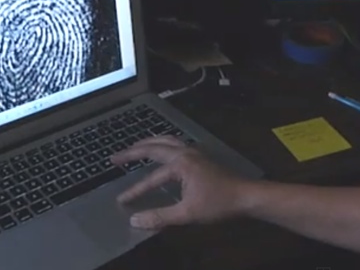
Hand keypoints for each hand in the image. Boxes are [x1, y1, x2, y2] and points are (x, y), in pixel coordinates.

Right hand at [110, 136, 251, 229]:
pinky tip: (160, 151)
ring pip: (166, 140)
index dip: (135, 190)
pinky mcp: (200, 156)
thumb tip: (134, 220)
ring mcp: (194, 151)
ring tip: (133, 148)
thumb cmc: (218, 203)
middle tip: (114, 158)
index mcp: (180, 164)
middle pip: (154, 147)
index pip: (151, 178)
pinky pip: (174, 143)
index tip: (121, 200)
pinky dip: (161, 144)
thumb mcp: (187, 214)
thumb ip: (160, 217)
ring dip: (147, 143)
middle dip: (133, 151)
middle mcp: (185, 152)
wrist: (245, 196)